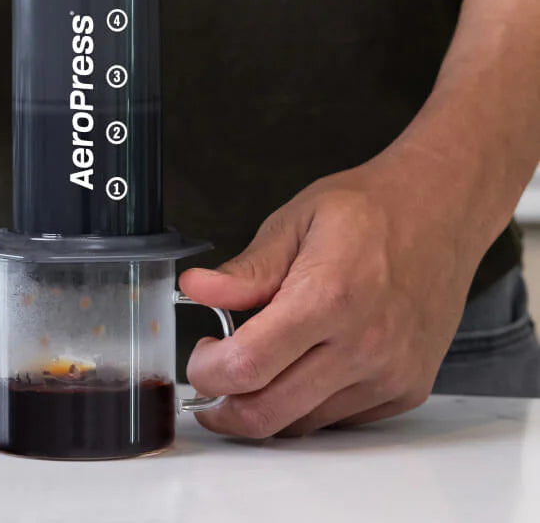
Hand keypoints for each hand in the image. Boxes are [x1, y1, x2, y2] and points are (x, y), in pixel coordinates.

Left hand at [179, 148, 491, 437]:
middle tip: (210, 380)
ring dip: (265, 404)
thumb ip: (245, 269)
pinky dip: (306, 403)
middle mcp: (363, 345)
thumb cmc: (367, 211)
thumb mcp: (294, 222)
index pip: (248, 366)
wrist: (440, 213)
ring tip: (257, 362)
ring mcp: (389, 374)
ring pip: (301, 424)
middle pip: (269, 413)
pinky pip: (337, 420)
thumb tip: (195, 288)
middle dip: (223, 408)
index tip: (200, 356)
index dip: (207, 372)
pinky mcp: (406, 390)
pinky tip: (301, 365)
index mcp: (327, 296)